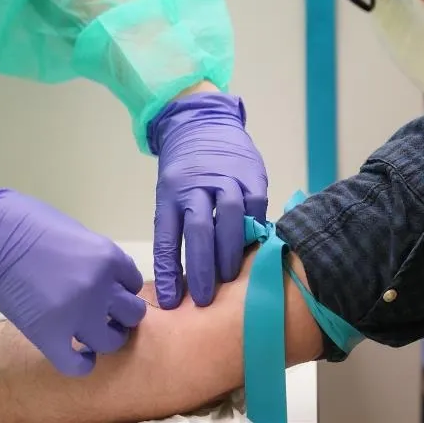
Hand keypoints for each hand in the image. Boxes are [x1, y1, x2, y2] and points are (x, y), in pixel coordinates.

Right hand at [0, 186, 146, 376]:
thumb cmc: (27, 224)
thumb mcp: (77, 233)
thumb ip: (96, 259)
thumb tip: (104, 279)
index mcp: (108, 257)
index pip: (133, 282)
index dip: (122, 288)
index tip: (109, 291)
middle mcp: (100, 288)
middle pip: (132, 313)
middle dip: (122, 315)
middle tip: (106, 314)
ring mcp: (77, 314)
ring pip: (112, 341)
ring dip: (107, 339)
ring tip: (95, 335)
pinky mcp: (48, 336)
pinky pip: (76, 364)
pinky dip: (82, 365)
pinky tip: (80, 357)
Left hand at [148, 92, 267, 308]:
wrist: (203, 123)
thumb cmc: (185, 169)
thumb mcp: (170, 193)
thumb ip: (178, 226)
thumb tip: (180, 276)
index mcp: (171, 192)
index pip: (167, 237)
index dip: (169, 271)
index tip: (172, 301)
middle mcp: (197, 184)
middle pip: (199, 229)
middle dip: (201, 268)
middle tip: (204, 298)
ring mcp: (227, 177)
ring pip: (229, 217)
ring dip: (230, 251)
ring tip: (229, 277)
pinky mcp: (252, 174)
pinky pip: (255, 206)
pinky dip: (254, 228)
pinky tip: (253, 247)